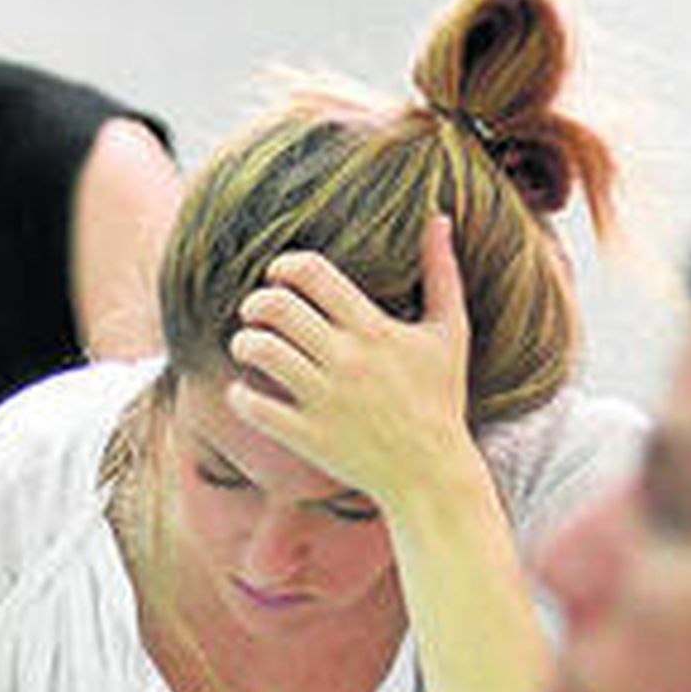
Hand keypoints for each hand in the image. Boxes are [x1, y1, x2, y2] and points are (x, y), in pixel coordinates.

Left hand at [225, 215, 471, 512]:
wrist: (432, 473)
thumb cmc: (441, 399)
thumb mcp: (450, 332)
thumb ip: (442, 272)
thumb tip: (439, 218)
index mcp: (374, 329)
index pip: (310, 273)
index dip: (284, 266)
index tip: (280, 277)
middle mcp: (347, 361)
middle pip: (276, 307)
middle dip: (255, 303)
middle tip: (256, 312)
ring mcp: (325, 400)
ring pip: (259, 351)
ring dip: (244, 343)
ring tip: (249, 347)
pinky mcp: (309, 437)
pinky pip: (254, 406)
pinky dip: (239, 395)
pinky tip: (246, 392)